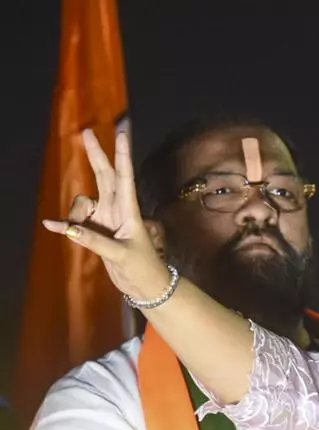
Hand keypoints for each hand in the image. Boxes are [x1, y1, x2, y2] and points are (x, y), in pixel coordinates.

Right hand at [42, 127, 171, 302]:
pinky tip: (53, 226)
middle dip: (96, 155)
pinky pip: (76, 220)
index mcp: (130, 210)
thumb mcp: (121, 255)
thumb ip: (94, 241)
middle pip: (105, 176)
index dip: (123, 156)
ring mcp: (106, 218)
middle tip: (86, 132)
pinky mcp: (96, 230)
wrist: (144, 286)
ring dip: (75, 212)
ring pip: (84, 201)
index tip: (122, 134)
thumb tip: (66, 229)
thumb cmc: (142, 268)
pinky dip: (66, 224)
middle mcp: (117, 209)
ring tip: (76, 232)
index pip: (126, 178)